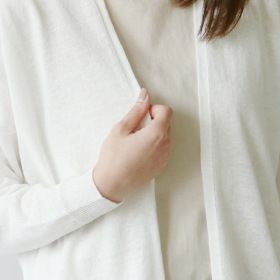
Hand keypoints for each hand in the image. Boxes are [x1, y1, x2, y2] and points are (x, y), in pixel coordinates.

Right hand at [92, 87, 172, 202]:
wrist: (112, 184)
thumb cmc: (114, 156)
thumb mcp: (121, 129)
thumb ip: (136, 111)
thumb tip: (145, 96)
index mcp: (157, 134)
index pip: (166, 111)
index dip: (153, 109)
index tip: (141, 116)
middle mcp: (166, 145)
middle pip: (167, 123)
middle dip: (153, 121)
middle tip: (135, 129)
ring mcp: (165, 157)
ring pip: (165, 135)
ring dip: (154, 133)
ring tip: (135, 141)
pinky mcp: (162, 165)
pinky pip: (163, 148)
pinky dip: (154, 145)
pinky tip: (138, 151)